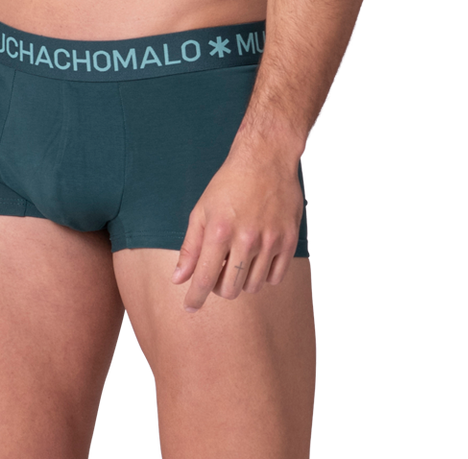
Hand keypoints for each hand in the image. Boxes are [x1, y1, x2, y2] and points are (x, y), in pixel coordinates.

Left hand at [172, 148, 303, 312]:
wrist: (266, 159)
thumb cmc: (229, 184)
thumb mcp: (202, 210)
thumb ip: (191, 247)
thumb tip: (178, 279)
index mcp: (220, 230)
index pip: (205, 278)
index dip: (195, 298)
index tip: (190, 307)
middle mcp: (246, 238)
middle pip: (230, 289)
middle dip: (219, 288)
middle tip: (218, 272)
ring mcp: (270, 241)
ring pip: (253, 286)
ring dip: (241, 281)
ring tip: (237, 261)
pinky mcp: (289, 240)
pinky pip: (275, 277)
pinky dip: (263, 275)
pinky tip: (256, 259)